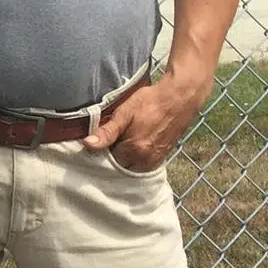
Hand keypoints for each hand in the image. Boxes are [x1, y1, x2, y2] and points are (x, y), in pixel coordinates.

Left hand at [82, 72, 210, 172]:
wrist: (180, 98)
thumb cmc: (150, 102)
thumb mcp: (125, 112)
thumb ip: (107, 131)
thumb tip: (88, 144)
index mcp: (134, 149)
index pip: (107, 161)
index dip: (100, 153)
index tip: (98, 142)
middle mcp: (145, 159)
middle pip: (120, 167)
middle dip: (111, 159)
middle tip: (108, 142)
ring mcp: (155, 159)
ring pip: (131, 169)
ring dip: (123, 161)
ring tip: (120, 144)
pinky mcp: (162, 156)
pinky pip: (143, 166)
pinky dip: (135, 161)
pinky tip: (131, 147)